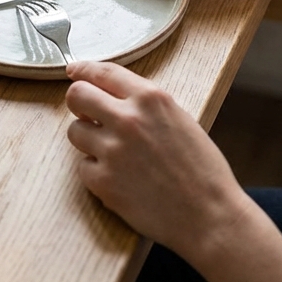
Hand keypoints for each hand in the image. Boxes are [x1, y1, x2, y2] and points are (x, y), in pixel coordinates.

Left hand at [63, 60, 246, 255]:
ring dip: (87, 139)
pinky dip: (96, 171)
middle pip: (77, 95)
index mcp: (152, 99)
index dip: (84, 69)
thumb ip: (147, 107)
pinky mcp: (102, 181)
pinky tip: (120, 179)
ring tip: (112, 152)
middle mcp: (128, 118)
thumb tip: (115, 99)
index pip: (104, 72)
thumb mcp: (181, 121)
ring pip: (74, 131)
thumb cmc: (202, 170)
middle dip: (78, 101)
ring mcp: (112, 150)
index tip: (74, 70)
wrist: (208, 213)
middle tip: (86, 112)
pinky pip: (83, 166)